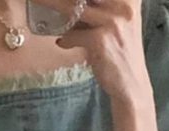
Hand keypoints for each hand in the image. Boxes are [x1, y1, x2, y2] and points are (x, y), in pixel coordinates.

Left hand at [35, 0, 151, 101]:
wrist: (131, 84)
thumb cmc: (120, 53)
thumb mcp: (116, 23)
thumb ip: (99, 8)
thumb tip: (66, 4)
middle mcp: (123, 4)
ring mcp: (112, 20)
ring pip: (73, 6)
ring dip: (50, 3)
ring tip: (37, 0)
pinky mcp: (100, 39)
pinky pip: (72, 34)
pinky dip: (65, 39)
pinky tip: (63, 43)